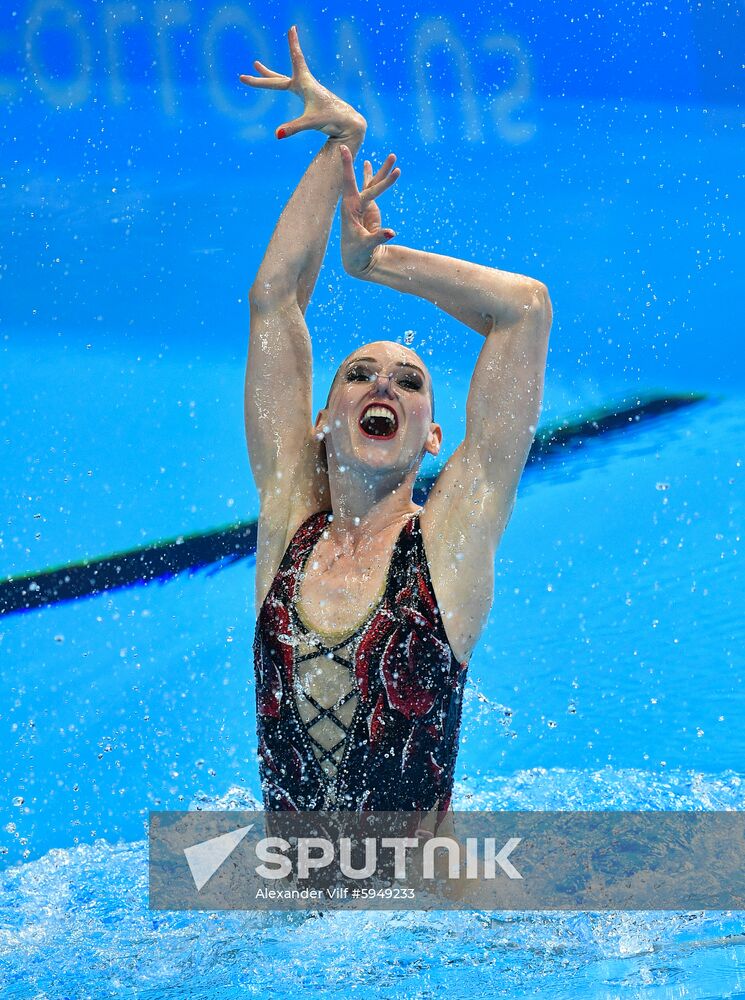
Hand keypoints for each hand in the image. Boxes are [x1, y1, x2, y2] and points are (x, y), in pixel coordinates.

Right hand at [239, 26, 365, 140]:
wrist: (346, 121)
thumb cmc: (331, 118)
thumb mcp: (311, 123)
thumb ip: (293, 128)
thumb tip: (276, 135)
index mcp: (306, 84)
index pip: (297, 59)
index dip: (293, 44)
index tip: (292, 28)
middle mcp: (304, 84)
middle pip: (279, 78)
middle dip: (264, 74)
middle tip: (253, 64)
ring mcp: (305, 90)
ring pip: (283, 80)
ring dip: (269, 75)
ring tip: (257, 65)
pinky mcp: (307, 97)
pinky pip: (289, 87)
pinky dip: (280, 83)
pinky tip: (280, 83)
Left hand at [340, 145, 399, 277]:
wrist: (356, 258)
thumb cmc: (358, 252)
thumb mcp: (366, 245)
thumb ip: (378, 237)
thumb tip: (392, 233)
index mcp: (350, 208)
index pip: (350, 183)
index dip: (347, 166)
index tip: (343, 149)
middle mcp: (355, 202)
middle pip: (367, 182)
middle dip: (381, 171)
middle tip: (393, 156)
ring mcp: (361, 203)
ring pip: (372, 183)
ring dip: (382, 171)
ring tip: (394, 157)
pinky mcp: (368, 206)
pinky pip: (372, 188)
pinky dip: (372, 175)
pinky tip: (367, 164)